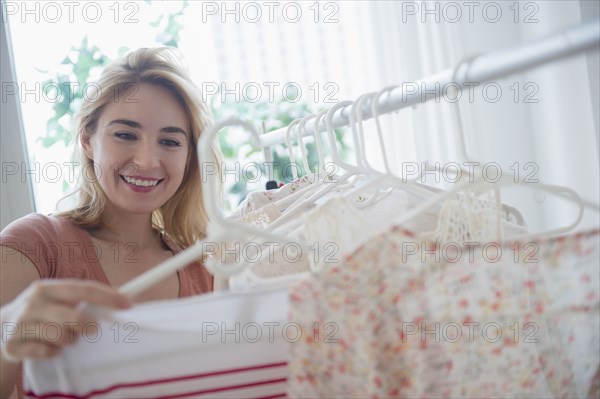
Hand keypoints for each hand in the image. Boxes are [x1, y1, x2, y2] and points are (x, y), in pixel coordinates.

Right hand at [1, 279, 131, 362]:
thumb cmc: (40, 312)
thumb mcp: (56, 300)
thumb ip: (82, 298)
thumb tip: (121, 298)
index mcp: (47, 288)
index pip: (83, 289)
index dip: (108, 297)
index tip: (128, 304)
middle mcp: (33, 303)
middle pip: (73, 316)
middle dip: (88, 325)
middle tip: (92, 329)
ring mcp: (21, 324)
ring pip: (60, 336)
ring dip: (69, 340)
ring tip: (65, 338)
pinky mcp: (13, 345)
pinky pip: (46, 352)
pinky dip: (53, 352)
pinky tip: (49, 347)